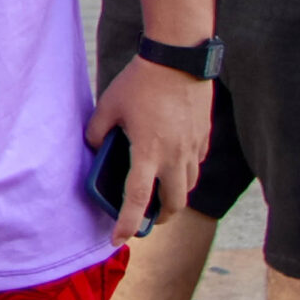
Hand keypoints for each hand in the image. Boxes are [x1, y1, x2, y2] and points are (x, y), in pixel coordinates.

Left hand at [87, 57, 211, 243]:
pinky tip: (173, 163)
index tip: (118, 239)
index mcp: (149, 152)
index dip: (127, 223)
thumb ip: (97, 132)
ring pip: (188, 186)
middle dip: (161, 217)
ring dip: (174, 195)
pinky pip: (196, 165)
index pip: (137, 199)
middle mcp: (175, 157)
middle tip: (148, 219)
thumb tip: (95, 146)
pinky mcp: (204, 137)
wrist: (179, 61)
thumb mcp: (108, 106)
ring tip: (160, 193)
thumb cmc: (140, 83)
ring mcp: (194, 148)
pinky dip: (185, 172)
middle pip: (173, 204)